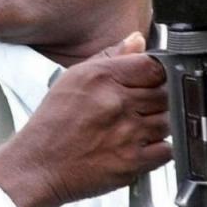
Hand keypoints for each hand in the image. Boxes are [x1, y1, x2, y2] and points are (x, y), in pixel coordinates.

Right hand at [0, 32, 169, 206]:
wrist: (38, 166)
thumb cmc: (52, 125)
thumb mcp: (74, 78)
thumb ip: (110, 56)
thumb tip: (136, 40)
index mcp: (102, 77)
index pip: (154, 65)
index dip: (157, 73)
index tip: (151, 80)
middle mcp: (117, 102)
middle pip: (165, 93)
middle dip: (158, 99)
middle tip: (140, 107)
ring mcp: (127, 133)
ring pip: (167, 121)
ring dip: (158, 123)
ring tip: (137, 127)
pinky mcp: (133, 162)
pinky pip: (166, 150)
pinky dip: (159, 148)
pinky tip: (141, 146)